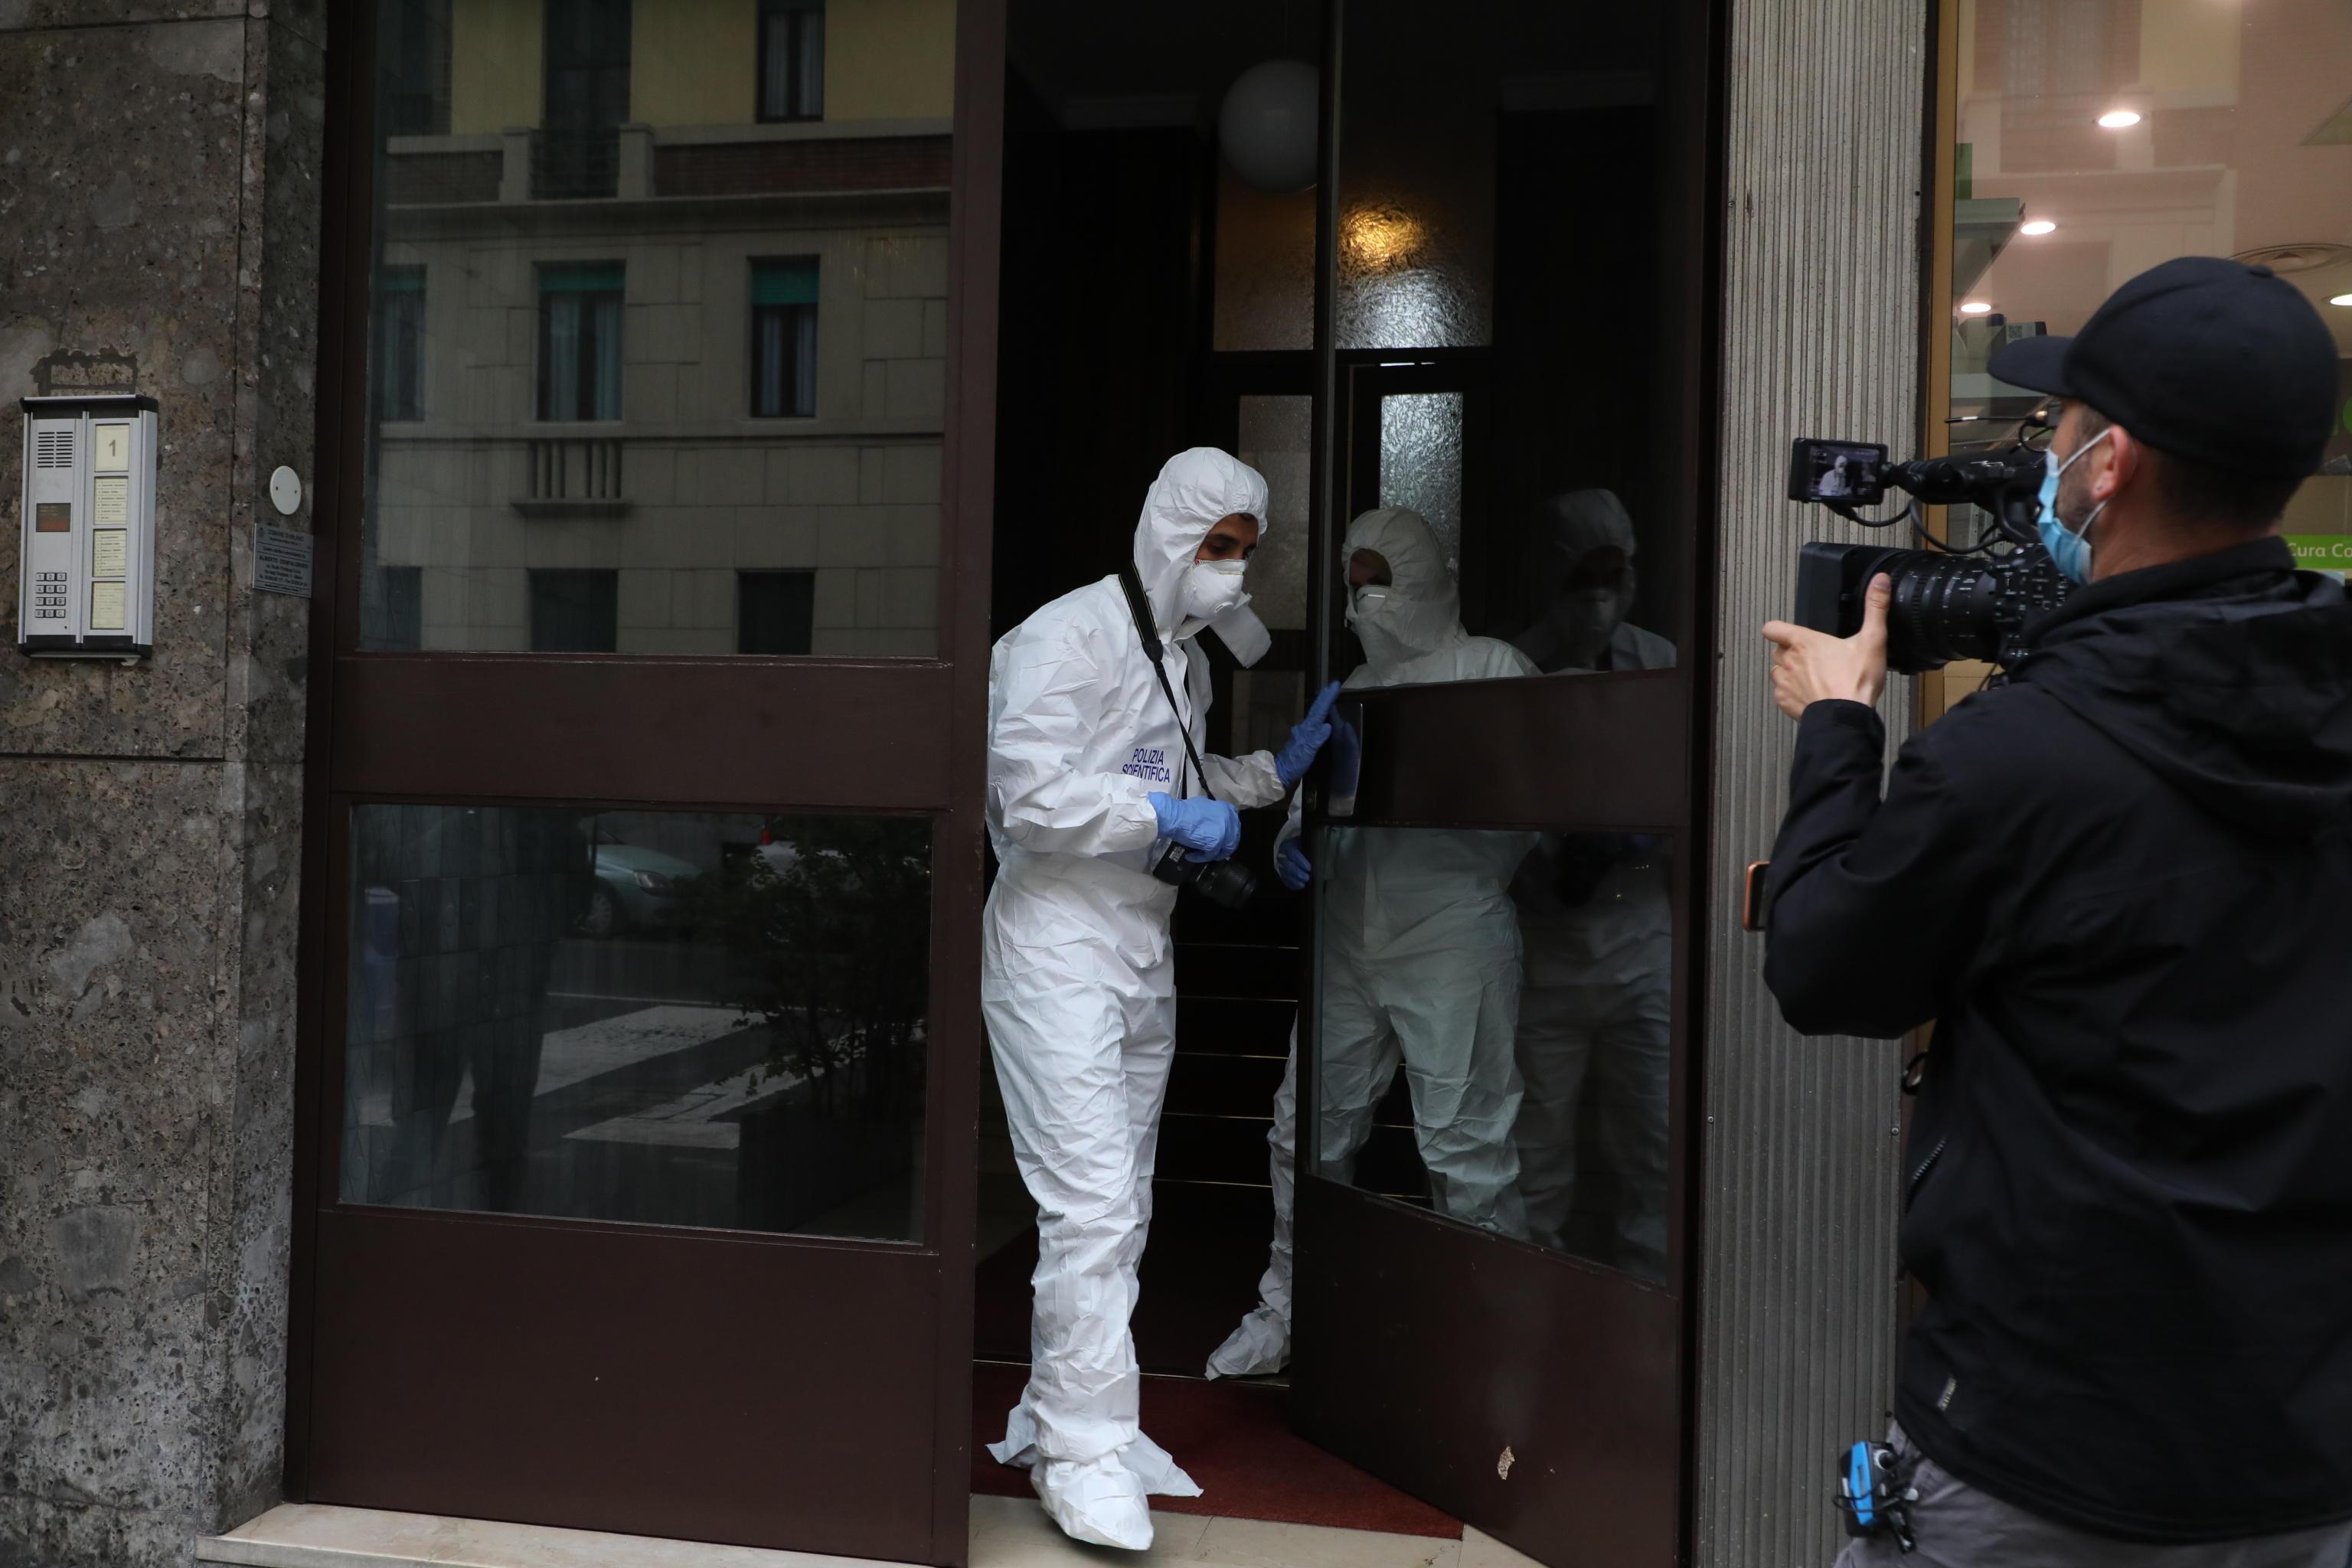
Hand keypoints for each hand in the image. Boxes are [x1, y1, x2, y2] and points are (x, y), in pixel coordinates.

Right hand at [1149, 793, 1241, 860]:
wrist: (1175, 816)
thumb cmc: (1185, 810)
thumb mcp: (1205, 805)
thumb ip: (1215, 814)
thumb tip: (1215, 822)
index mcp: (1227, 810)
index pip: (1235, 825)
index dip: (1229, 834)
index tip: (1222, 839)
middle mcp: (1229, 821)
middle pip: (1233, 840)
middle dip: (1223, 847)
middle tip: (1213, 851)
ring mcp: (1224, 833)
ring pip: (1225, 850)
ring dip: (1215, 854)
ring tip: (1203, 855)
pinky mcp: (1215, 843)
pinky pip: (1211, 855)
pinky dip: (1200, 858)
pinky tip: (1191, 856)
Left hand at [1273, 682, 1344, 785]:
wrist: (1281, 773)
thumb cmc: (1295, 763)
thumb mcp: (1307, 751)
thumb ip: (1317, 738)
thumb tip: (1328, 725)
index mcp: (1306, 729)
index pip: (1319, 711)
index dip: (1327, 698)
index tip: (1335, 685)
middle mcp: (1304, 728)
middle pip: (1315, 710)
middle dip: (1324, 697)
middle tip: (1333, 686)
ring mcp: (1303, 734)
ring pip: (1314, 715)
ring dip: (1322, 705)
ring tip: (1328, 696)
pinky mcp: (1303, 740)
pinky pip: (1314, 723)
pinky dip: (1320, 716)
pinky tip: (1322, 718)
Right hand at [1275, 837, 1311, 890]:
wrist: (1298, 847)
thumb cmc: (1305, 845)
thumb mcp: (1308, 843)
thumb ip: (1313, 849)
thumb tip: (1321, 854)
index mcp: (1288, 846)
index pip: (1293, 854)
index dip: (1300, 861)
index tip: (1309, 868)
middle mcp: (1282, 856)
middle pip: (1288, 865)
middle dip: (1297, 873)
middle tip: (1307, 878)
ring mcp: (1280, 866)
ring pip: (1284, 874)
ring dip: (1294, 880)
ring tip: (1303, 884)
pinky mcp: (1282, 874)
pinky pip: (1285, 880)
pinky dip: (1292, 885)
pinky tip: (1299, 886)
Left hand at [1761, 574, 1891, 720]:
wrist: (1845, 718)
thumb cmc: (1855, 682)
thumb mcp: (1872, 639)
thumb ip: (1875, 608)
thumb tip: (1880, 582)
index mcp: (1804, 642)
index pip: (1773, 628)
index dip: (1778, 629)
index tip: (1786, 631)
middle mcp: (1788, 661)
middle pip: (1779, 650)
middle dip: (1791, 652)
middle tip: (1813, 657)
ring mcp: (1784, 683)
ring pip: (1778, 671)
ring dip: (1790, 672)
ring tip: (1813, 676)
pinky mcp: (1784, 702)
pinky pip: (1781, 694)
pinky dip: (1792, 693)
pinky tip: (1811, 694)